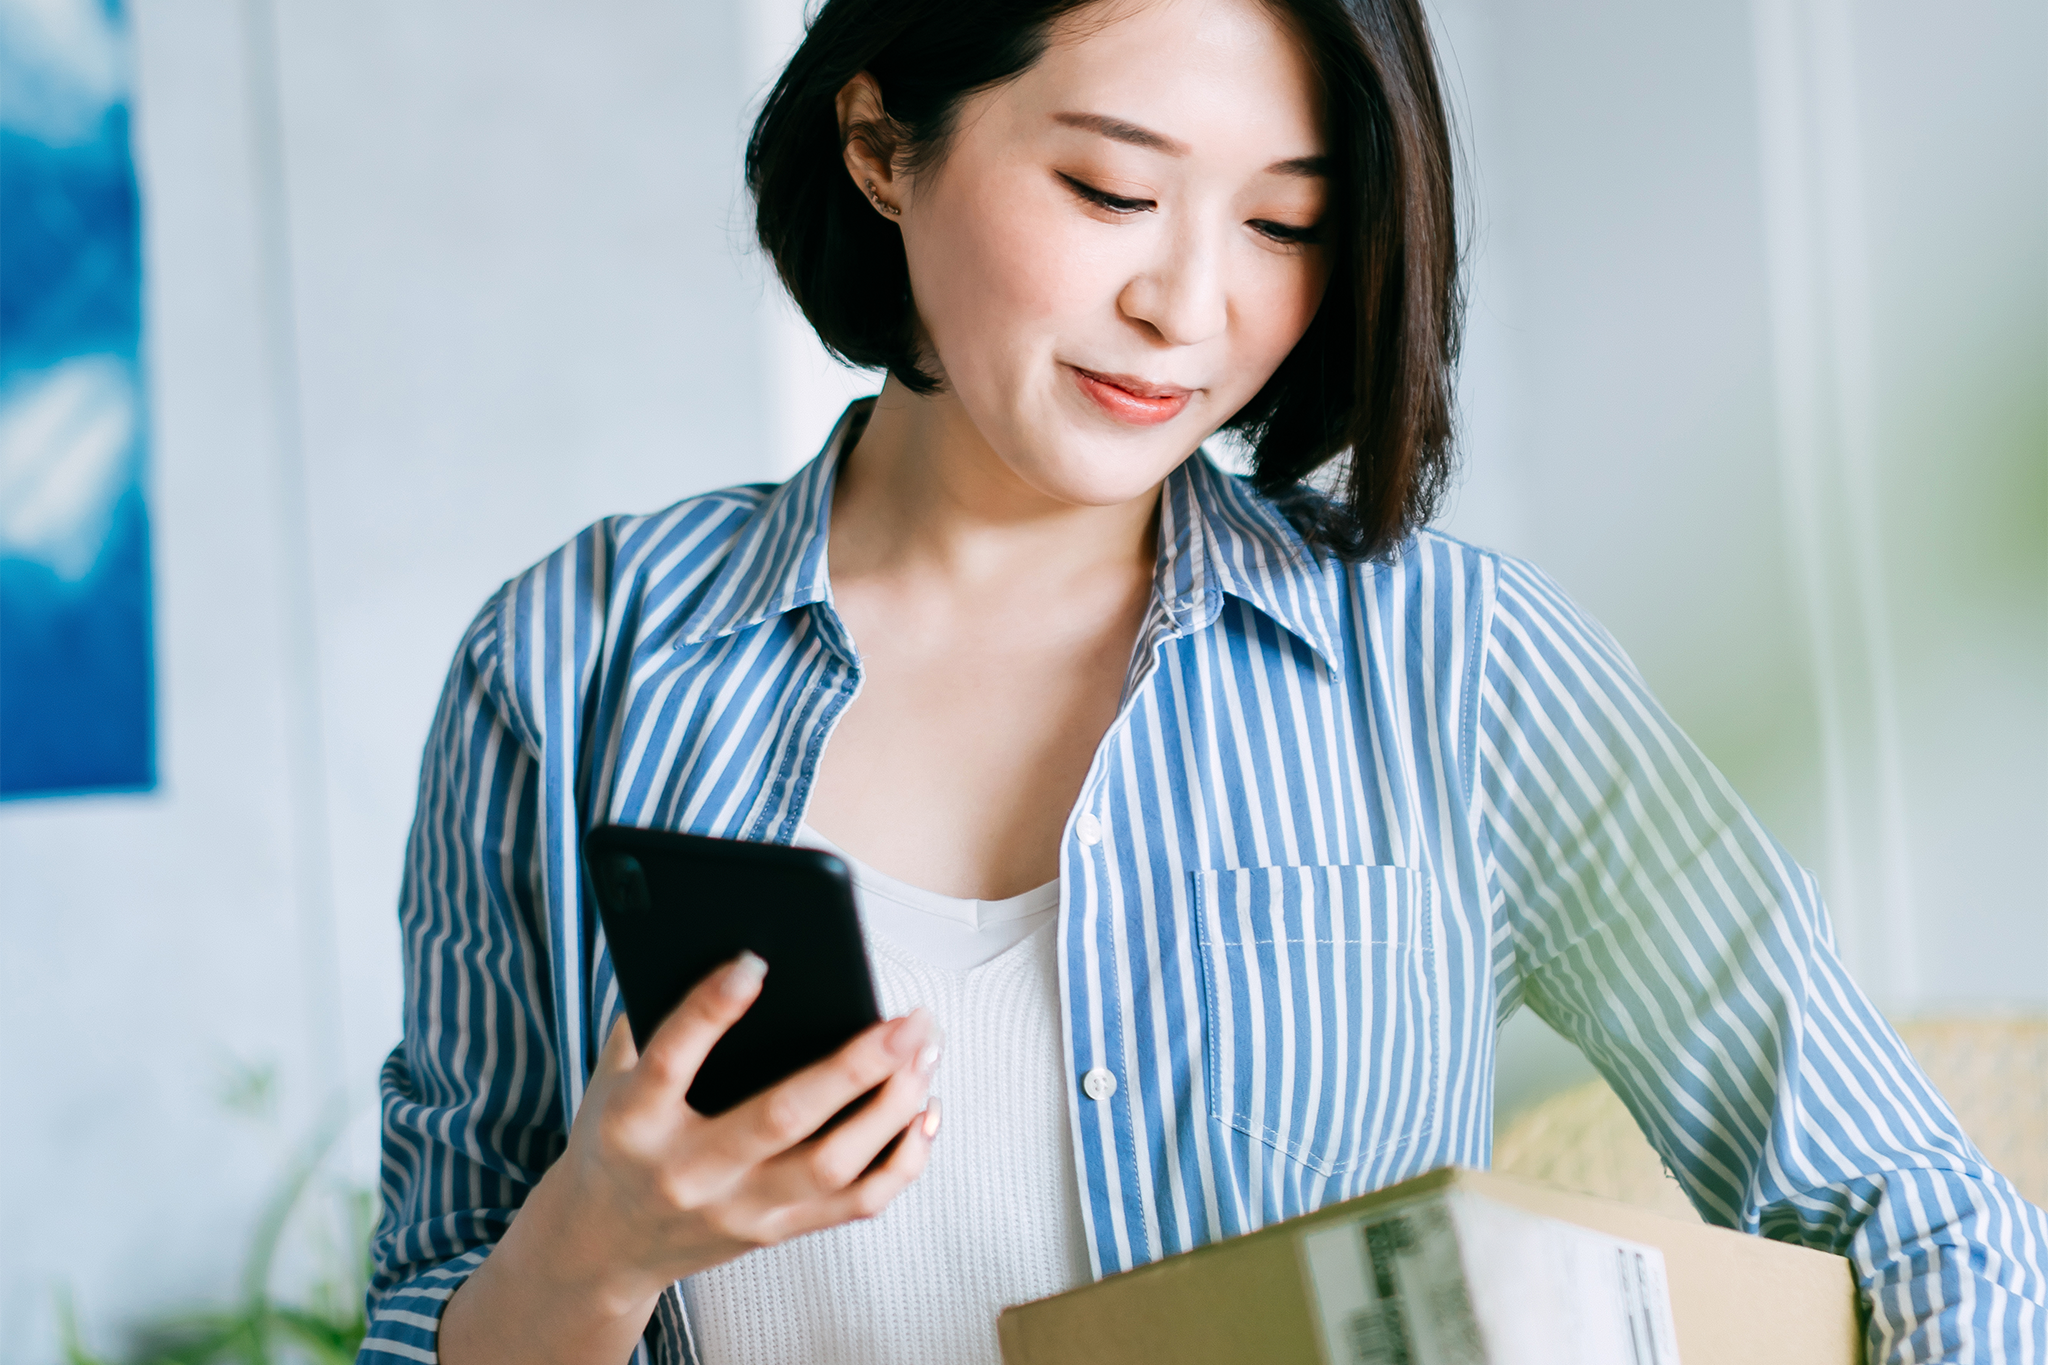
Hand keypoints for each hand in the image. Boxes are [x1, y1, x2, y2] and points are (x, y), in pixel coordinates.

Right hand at [441, 953, 940, 1364]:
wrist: (603, 1246)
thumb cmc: (617, 1136)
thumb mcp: (611, 1077)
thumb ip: (653, 1018)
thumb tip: (726, 944)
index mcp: (634, 1121)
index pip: (672, 1060)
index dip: (711, 1008)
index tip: (757, 960)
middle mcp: (687, 1171)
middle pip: (782, 1118)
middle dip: (855, 1065)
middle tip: (909, 1018)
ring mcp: (737, 1210)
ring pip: (832, 1165)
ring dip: (892, 1106)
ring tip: (925, 1050)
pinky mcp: (775, 1232)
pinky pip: (855, 1204)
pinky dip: (902, 1159)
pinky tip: (925, 1109)